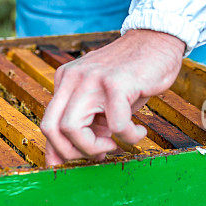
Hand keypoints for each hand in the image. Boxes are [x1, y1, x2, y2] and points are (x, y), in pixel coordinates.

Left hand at [40, 30, 184, 165]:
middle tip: (99, 153)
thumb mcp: (102, 100)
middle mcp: (71, 78)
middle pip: (51, 128)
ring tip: (116, 142)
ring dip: (94, 148)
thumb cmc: (133, 75)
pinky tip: (139, 131)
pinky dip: (129, 137)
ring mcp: (91, 79)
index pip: (48, 124)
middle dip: (72, 153)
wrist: (157, 40)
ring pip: (72, 129)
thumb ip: (87, 123)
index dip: (57, 151)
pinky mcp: (115, 83)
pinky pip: (115, 125)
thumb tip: (72, 157)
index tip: (73, 165)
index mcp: (65, 81)